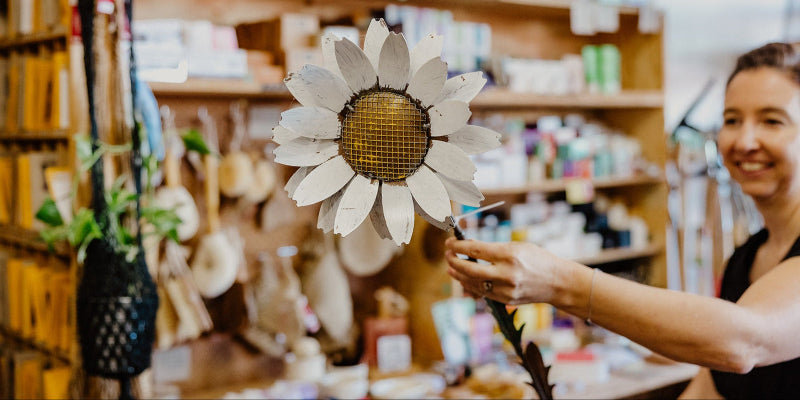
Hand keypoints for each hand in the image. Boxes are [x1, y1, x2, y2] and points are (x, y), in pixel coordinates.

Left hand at [444, 237, 569, 304]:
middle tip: (448, 255)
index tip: (449, 243)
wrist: (558, 282)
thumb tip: (469, 247)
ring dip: (459, 275)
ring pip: (473, 283)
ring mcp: (506, 289)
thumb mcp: (517, 246)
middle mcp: (506, 273)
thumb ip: (493, 249)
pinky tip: (464, 280)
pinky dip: (471, 286)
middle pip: (470, 269)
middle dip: (454, 261)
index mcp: (509, 255)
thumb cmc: (538, 259)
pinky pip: (482, 293)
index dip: (458, 246)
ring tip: (451, 268)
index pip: (475, 250)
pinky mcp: (506, 300)